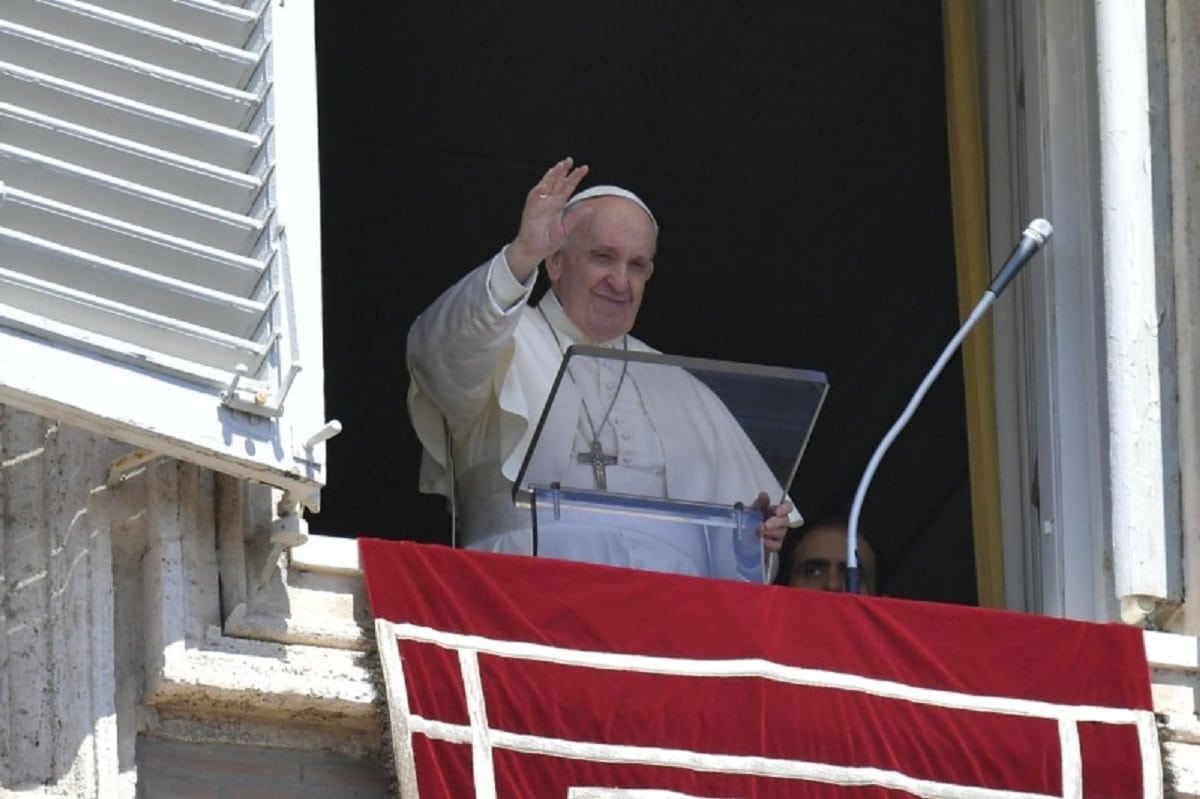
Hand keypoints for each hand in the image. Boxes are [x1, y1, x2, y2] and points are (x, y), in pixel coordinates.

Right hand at [506, 157, 589, 279]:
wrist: (534, 251)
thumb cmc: (547, 240)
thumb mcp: (566, 228)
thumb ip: (576, 217)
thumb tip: (590, 209)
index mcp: (558, 205)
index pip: (567, 187)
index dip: (575, 177)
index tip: (584, 168)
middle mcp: (549, 202)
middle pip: (557, 182)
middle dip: (563, 171)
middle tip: (570, 160)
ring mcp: (539, 204)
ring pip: (546, 186)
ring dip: (551, 176)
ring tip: (559, 166)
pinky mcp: (531, 210)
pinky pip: (534, 198)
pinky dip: (539, 190)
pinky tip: (545, 183)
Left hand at [752, 491, 791, 553]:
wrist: (741, 540)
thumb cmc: (748, 522)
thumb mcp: (751, 511)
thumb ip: (759, 503)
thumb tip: (764, 494)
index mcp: (774, 511)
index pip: (787, 507)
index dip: (785, 508)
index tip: (778, 512)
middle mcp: (779, 522)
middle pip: (786, 520)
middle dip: (776, 522)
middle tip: (766, 525)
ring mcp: (778, 535)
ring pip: (782, 532)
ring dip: (771, 532)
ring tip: (760, 532)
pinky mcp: (774, 546)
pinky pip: (777, 545)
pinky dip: (770, 543)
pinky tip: (762, 541)